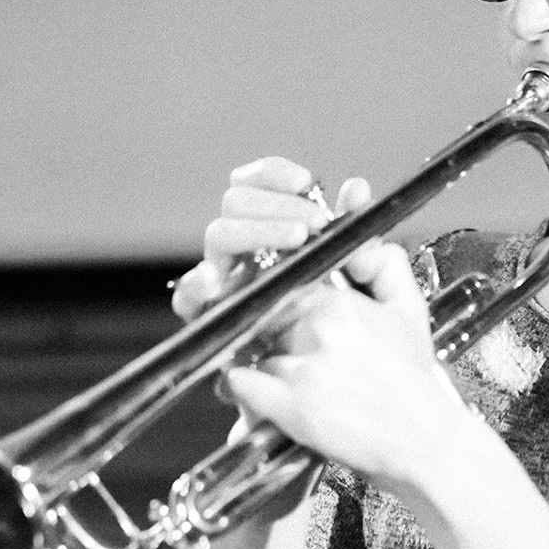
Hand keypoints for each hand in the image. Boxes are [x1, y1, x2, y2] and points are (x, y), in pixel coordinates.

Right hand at [171, 158, 371, 320]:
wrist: (338, 375)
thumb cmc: (348, 320)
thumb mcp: (361, 271)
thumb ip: (356, 227)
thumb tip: (356, 188)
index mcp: (269, 226)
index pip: (253, 182)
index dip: (273, 173)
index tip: (306, 181)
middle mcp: (242, 247)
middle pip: (236, 201)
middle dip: (277, 204)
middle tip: (314, 224)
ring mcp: (224, 278)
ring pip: (219, 234)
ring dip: (257, 230)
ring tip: (297, 241)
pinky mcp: (211, 316)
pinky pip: (187, 296)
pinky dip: (197, 283)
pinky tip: (218, 280)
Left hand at [223, 239, 473, 499]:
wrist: (426, 441)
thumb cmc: (415, 381)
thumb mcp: (410, 310)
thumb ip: (385, 263)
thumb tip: (356, 239)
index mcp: (342, 302)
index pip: (284, 285)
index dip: (279, 302)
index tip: (280, 316)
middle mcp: (319, 329)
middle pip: (263, 317)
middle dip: (267, 332)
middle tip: (279, 350)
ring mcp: (304, 368)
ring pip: (251, 349)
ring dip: (256, 362)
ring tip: (276, 379)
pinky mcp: (292, 407)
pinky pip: (241, 383)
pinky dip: (241, 388)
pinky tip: (257, 396)